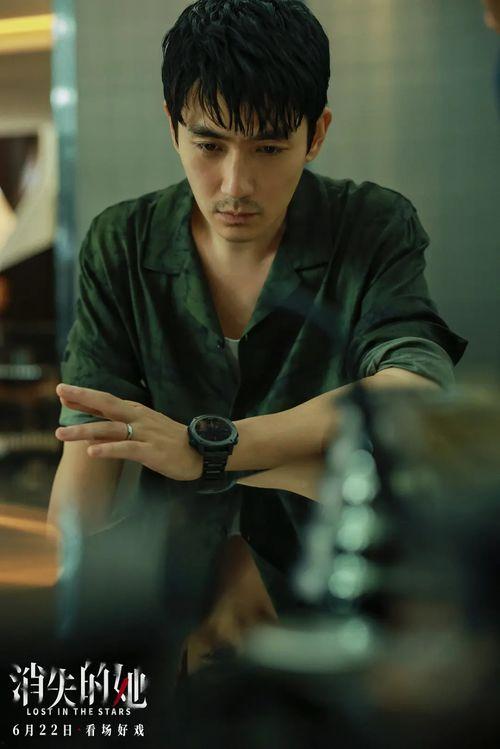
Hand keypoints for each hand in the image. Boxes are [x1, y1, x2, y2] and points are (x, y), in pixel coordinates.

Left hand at [55, 383, 202, 480]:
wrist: (202, 451)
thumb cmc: (171, 441)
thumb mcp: (145, 429)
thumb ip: (119, 429)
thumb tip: (93, 432)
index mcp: (136, 412)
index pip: (106, 401)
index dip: (84, 395)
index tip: (62, 390)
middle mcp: (138, 418)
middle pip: (106, 405)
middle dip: (82, 398)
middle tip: (59, 391)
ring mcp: (145, 434)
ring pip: (110, 429)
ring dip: (84, 430)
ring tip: (61, 434)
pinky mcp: (151, 451)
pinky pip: (126, 449)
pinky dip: (108, 449)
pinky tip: (91, 452)